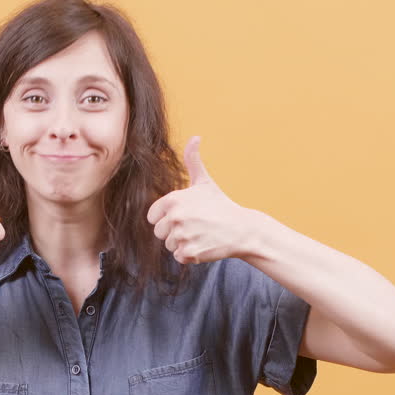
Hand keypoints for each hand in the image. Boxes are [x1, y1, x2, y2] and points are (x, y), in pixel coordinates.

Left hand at [146, 136, 259, 264]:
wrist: (242, 229)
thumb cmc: (221, 205)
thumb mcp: (205, 182)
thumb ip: (193, 161)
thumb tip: (195, 137)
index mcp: (173, 200)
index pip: (152, 216)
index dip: (166, 217)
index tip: (184, 215)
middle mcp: (175, 217)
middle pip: (158, 232)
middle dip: (174, 232)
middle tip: (195, 226)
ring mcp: (181, 236)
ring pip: (168, 245)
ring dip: (182, 243)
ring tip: (201, 234)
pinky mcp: (188, 253)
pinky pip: (178, 257)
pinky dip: (190, 255)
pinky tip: (203, 244)